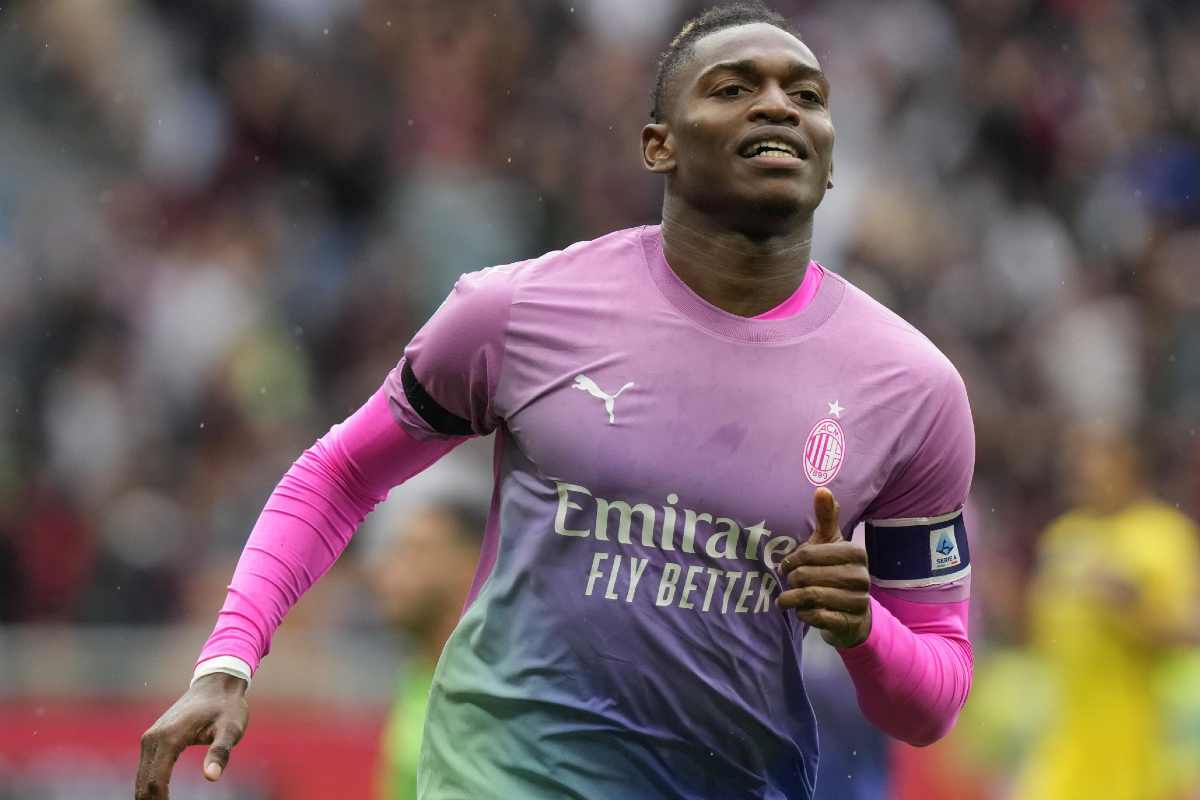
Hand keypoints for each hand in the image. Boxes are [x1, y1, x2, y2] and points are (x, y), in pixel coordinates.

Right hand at [135, 672, 249, 798]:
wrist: (217, 683)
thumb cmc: (227, 706)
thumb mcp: (231, 728)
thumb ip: (221, 751)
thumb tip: (211, 777)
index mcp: (169, 738)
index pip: (155, 782)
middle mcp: (152, 738)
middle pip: (143, 784)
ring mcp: (150, 738)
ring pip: (142, 778)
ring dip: (150, 797)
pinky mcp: (152, 739)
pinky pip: (146, 769)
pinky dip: (150, 785)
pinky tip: (162, 796)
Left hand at [777, 487, 871, 648]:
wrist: (853, 614)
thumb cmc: (835, 570)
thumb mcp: (830, 542)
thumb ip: (826, 516)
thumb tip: (822, 488)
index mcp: (856, 553)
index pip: (810, 553)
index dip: (793, 560)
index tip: (786, 565)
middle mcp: (861, 577)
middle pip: (808, 576)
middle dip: (792, 580)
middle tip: (789, 582)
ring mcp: (858, 601)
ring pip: (811, 597)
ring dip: (793, 598)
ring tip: (787, 598)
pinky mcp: (850, 622)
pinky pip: (817, 617)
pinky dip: (803, 614)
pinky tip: (802, 611)